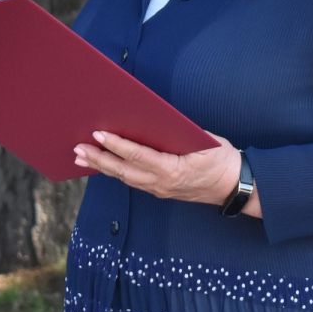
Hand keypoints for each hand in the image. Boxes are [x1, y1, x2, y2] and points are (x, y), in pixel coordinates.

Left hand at [74, 130, 251, 212]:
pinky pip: (132, 181)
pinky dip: (115, 171)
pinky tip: (102, 164)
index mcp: (173, 170)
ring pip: (124, 178)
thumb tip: (152, 120)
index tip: (98, 134)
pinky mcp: (160, 191)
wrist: (235, 186)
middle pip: (123, 171)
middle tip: (77, 148)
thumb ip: (177, 133)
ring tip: (81, 156)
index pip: (138, 156)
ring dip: (101, 167)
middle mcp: (162, 184)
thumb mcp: (204, 140)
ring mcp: (160, 190)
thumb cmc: (221, 159)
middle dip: (98, 159)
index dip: (116, 145)